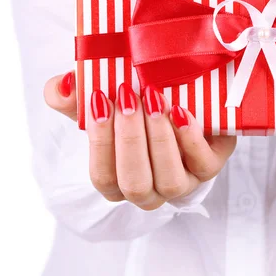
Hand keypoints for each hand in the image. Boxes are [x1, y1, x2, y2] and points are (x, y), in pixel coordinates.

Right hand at [44, 71, 235, 209]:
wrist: (185, 97)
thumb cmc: (136, 105)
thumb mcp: (102, 99)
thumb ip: (72, 95)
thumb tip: (65, 86)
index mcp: (119, 180)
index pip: (103, 178)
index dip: (100, 142)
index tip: (100, 100)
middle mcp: (150, 189)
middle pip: (134, 184)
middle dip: (129, 140)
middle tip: (128, 96)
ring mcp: (183, 182)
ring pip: (169, 182)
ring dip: (159, 139)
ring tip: (154, 99)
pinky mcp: (210, 166)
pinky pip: (203, 165)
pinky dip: (189, 139)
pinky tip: (181, 111)